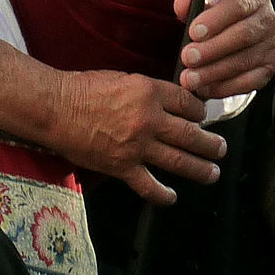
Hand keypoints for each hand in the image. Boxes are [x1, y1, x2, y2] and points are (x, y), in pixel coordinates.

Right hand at [52, 68, 225, 205]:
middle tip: (220, 148)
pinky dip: (164, 195)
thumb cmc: (81, 89)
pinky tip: (171, 196)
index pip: (188, 103)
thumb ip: (145, 92)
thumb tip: (164, 104)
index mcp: (148, 91)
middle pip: (193, 135)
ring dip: (201, 169)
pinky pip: (150, 186)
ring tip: (211, 172)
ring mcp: (137, 145)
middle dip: (212, 144)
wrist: (54, 107)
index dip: (200, 111)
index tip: (203, 117)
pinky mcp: (123, 166)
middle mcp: (149, 119)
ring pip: (181, 162)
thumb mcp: (121, 78)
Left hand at [175, 0, 274, 98]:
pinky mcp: (268, 68)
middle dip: (211, 49)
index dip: (215, 20)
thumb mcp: (207, 3)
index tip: (193, 32)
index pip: (237, 5)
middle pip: (242, 36)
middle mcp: (266, 21)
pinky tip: (205, 88)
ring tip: (191, 78)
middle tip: (188, 58)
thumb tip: (181, 5)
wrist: (240, 28)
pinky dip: (224, 87)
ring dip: (213, 72)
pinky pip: (248, 82)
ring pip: (243, 61)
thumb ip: (192, 3)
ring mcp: (270, 46)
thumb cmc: (221, 16)